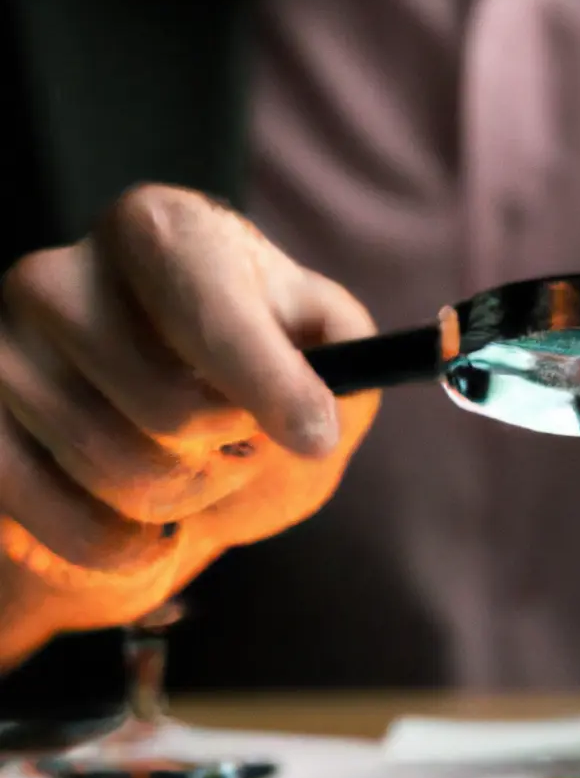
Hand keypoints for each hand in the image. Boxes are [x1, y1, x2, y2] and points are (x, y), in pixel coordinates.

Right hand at [0, 184, 379, 668]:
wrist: (160, 434)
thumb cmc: (256, 383)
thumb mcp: (323, 358)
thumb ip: (347, 362)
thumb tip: (335, 395)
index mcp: (164, 230)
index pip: (210, 309)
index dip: (270, 383)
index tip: (313, 435)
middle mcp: (61, 272)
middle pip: (172, 410)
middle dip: (233, 455)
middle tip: (238, 446)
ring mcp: (3, 348)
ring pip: (119, 473)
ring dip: (186, 501)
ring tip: (192, 475)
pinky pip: (51, 518)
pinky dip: (121, 547)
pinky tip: (145, 528)